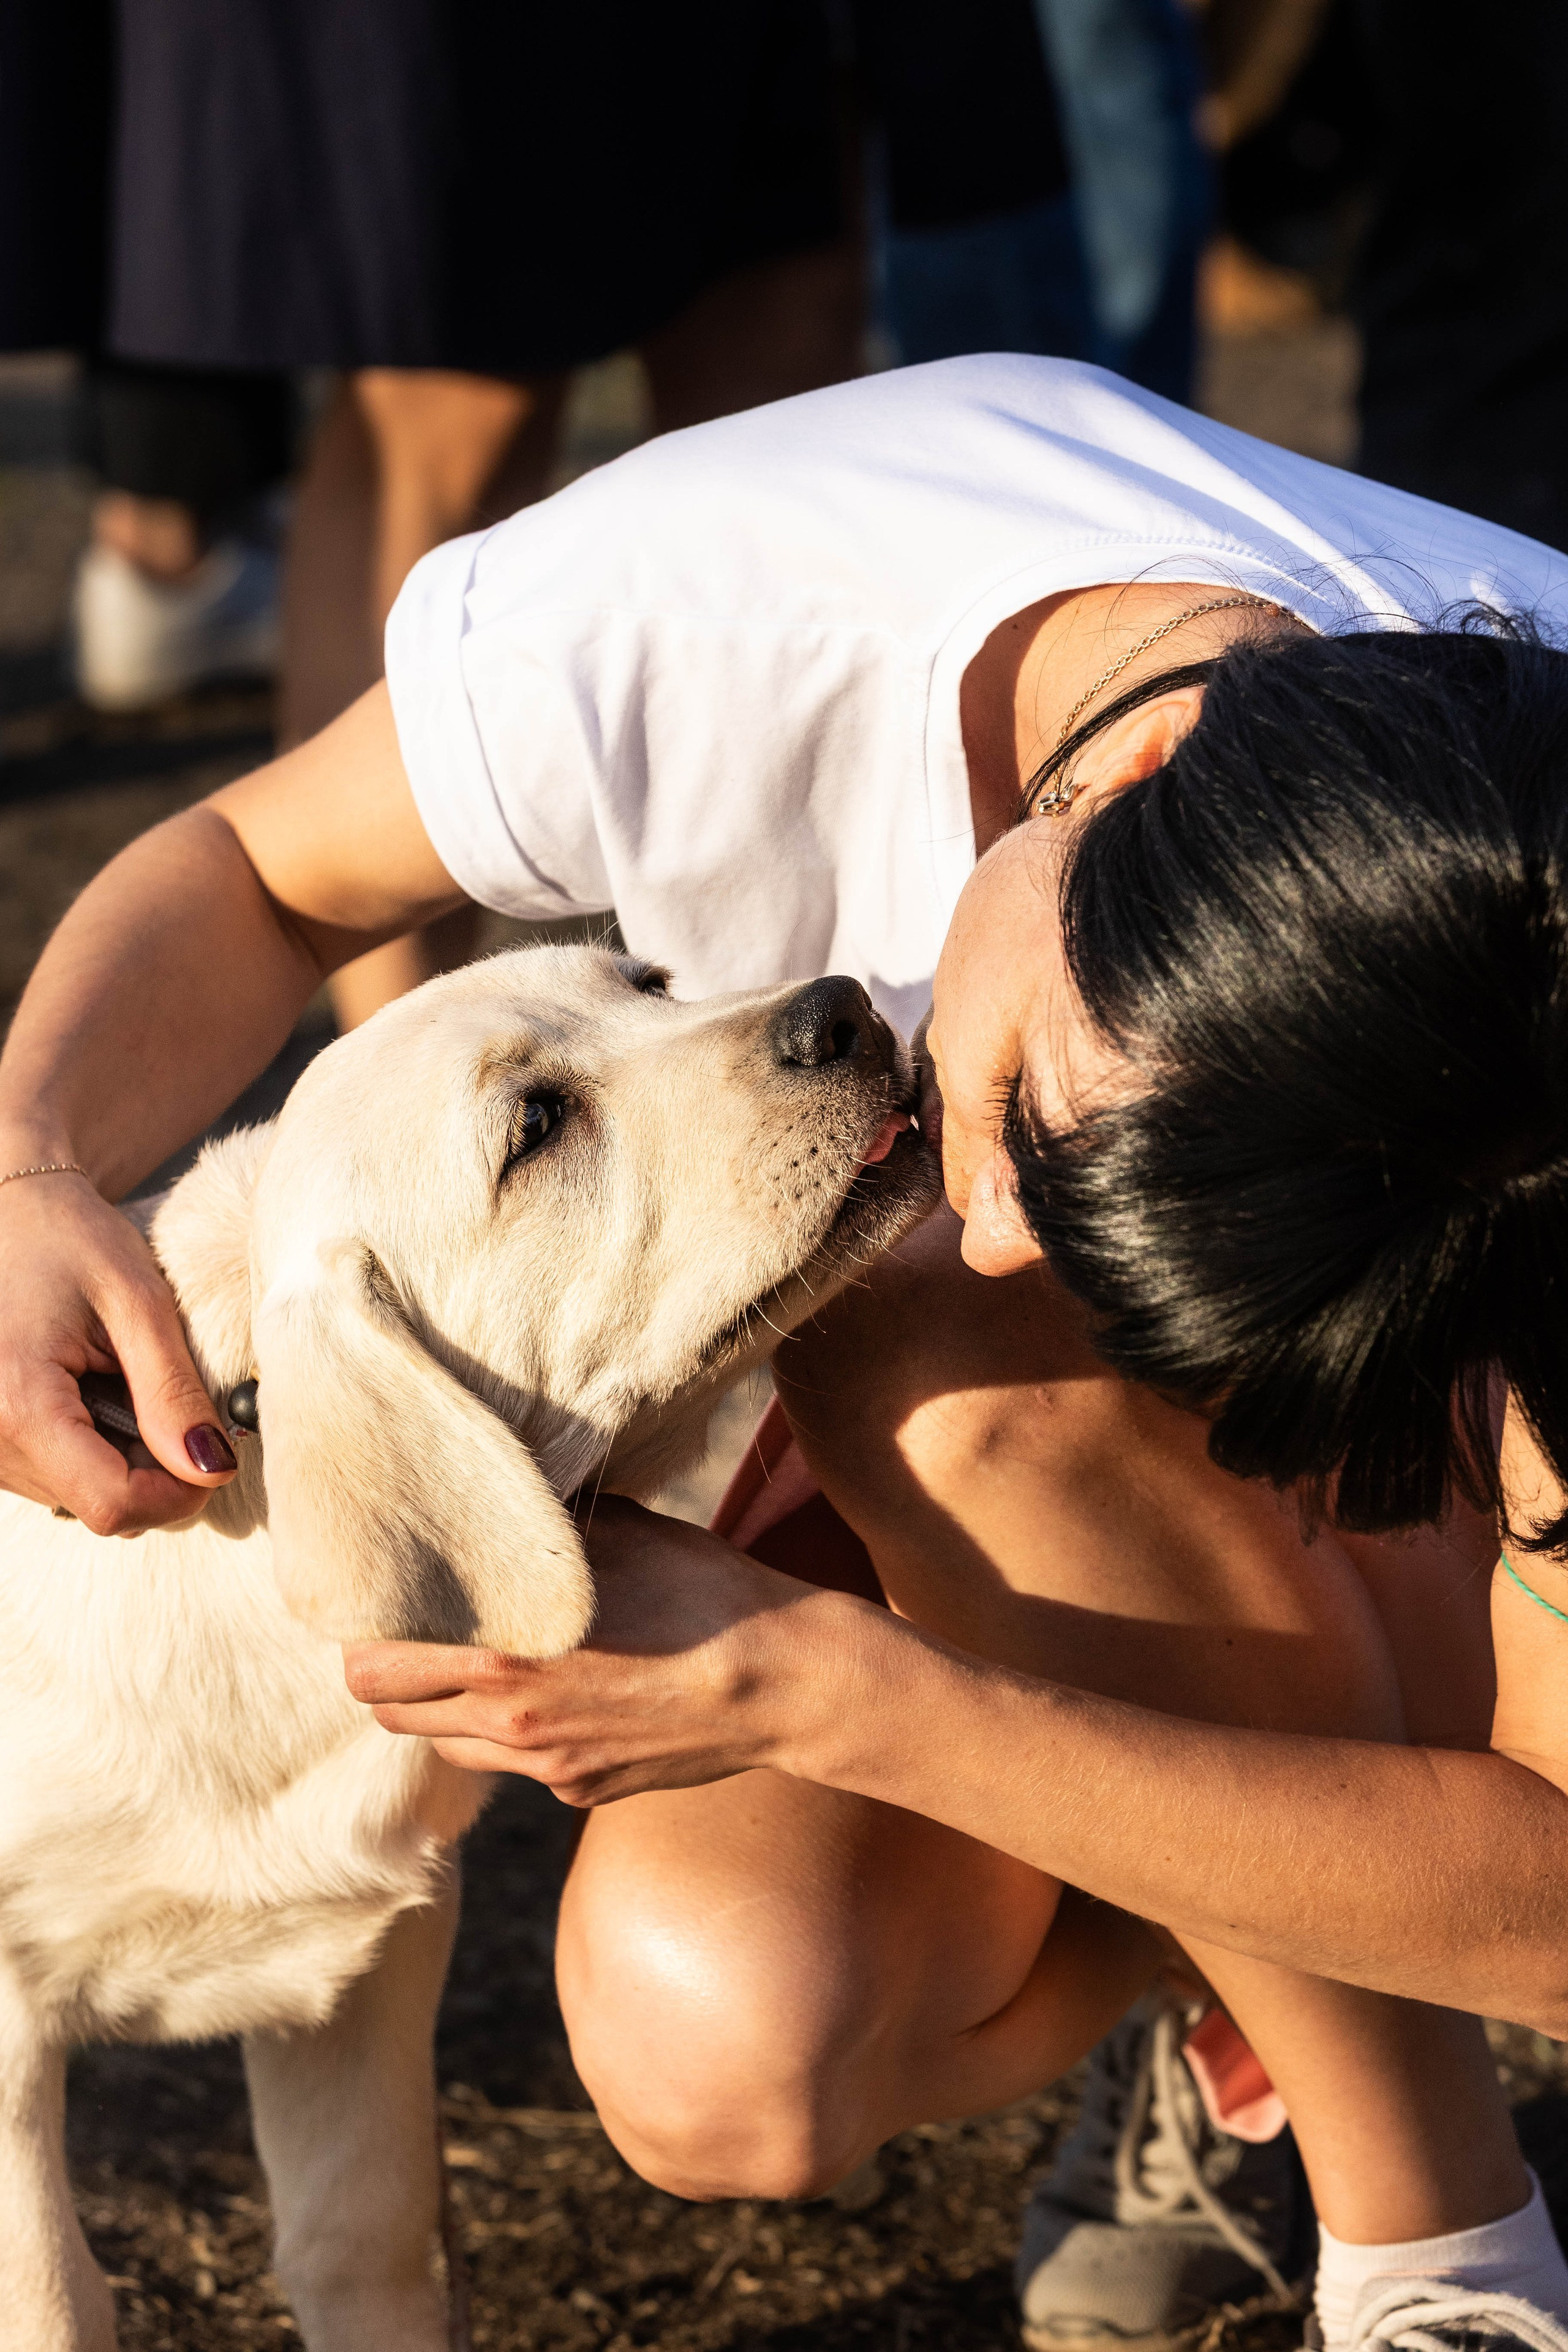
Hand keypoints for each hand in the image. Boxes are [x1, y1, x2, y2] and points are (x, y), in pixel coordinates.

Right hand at [0, 1168, 235, 1531]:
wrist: (9, 1207)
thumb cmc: (70, 1238)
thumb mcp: (138, 1303)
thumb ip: (173, 1392)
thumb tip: (211, 1468)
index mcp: (18, 1402)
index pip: (111, 1502)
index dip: (177, 1493)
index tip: (214, 1455)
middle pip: (98, 1507)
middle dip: (155, 1474)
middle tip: (174, 1405)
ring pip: (78, 1497)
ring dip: (124, 1461)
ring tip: (126, 1385)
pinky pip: (56, 1476)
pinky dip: (93, 1450)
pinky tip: (98, 1394)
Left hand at [343, 1498, 870, 1802]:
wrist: (787, 1683)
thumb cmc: (707, 1592)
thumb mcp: (619, 1534)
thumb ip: (544, 1520)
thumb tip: (500, 1485)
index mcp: (503, 1657)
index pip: (372, 1667)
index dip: (364, 1632)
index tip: (380, 1598)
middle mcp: (510, 1724)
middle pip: (391, 1713)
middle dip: (391, 1670)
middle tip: (417, 1626)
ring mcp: (547, 1767)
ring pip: (446, 1745)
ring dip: (445, 1704)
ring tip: (481, 1655)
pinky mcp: (580, 1789)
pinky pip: (516, 1764)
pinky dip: (513, 1730)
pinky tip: (559, 1688)